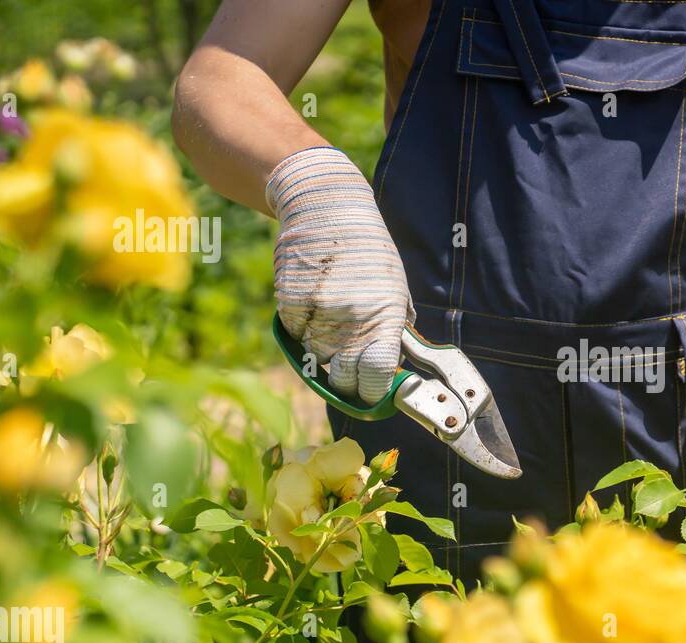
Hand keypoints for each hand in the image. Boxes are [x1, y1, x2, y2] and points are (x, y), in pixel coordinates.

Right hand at [266, 146, 413, 404]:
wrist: (326, 204)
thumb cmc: (366, 249)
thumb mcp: (393, 285)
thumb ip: (392, 327)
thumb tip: (390, 370)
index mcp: (386, 314)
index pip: (376, 375)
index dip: (369, 393)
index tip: (368, 395)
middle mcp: (355, 316)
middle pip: (343, 376)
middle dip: (344, 379)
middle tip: (347, 366)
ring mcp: (322, 308)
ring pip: (315, 354)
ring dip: (321, 345)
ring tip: (331, 311)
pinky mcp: (292, 299)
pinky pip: (294, 332)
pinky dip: (300, 324)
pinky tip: (311, 298)